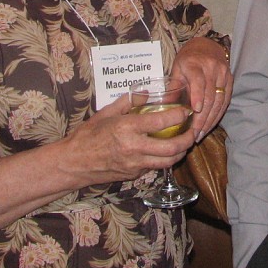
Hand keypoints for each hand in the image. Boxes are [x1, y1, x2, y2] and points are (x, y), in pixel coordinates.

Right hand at [58, 92, 194, 185]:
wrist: (74, 163)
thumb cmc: (88, 135)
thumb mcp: (106, 113)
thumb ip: (129, 102)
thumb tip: (147, 92)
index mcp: (127, 128)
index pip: (161, 122)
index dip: (178, 115)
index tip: (186, 110)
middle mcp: (134, 148)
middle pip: (171, 147)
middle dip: (188, 139)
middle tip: (193, 131)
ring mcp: (135, 164)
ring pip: (168, 162)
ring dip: (180, 153)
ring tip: (185, 143)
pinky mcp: (134, 175)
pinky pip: (155, 167)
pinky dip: (164, 159)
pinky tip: (166, 151)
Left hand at [172, 37, 231, 140]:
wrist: (207, 46)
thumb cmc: (188, 59)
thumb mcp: (177, 69)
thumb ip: (172, 88)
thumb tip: (162, 109)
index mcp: (195, 64)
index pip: (199, 80)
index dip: (198, 95)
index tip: (196, 110)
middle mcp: (212, 68)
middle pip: (210, 95)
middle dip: (202, 117)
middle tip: (194, 134)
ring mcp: (223, 73)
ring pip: (219, 100)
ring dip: (211, 120)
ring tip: (201, 134)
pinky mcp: (230, 79)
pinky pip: (226, 100)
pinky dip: (218, 114)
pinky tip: (210, 125)